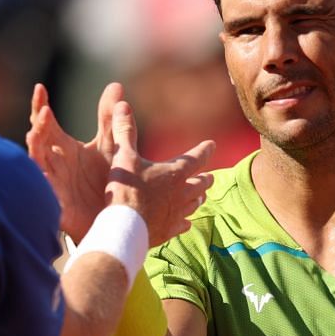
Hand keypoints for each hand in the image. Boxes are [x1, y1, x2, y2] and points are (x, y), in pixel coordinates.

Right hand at [26, 81, 120, 242]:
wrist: (114, 218)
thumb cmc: (107, 181)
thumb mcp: (110, 145)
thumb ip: (110, 119)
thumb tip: (115, 85)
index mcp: (64, 148)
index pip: (46, 123)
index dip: (40, 105)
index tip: (40, 87)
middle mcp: (54, 163)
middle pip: (38, 140)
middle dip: (38, 126)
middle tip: (43, 111)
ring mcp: (54, 184)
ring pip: (37, 164)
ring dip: (34, 149)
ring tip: (35, 134)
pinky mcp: (59, 207)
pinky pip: (47, 196)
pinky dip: (41, 185)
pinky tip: (40, 173)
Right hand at [105, 99, 214, 246]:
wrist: (125, 227)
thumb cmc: (126, 189)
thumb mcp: (124, 156)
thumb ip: (125, 131)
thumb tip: (122, 105)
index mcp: (175, 172)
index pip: (197, 157)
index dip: (205, 149)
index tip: (211, 145)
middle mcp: (182, 192)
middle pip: (200, 184)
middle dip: (205, 178)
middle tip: (210, 177)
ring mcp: (177, 213)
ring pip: (194, 204)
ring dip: (198, 198)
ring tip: (200, 197)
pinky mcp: (169, 230)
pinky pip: (182, 225)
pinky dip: (185, 222)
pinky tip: (186, 223)